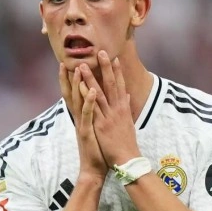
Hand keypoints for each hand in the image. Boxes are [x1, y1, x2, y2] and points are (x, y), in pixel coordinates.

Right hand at [59, 63, 106, 178]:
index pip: (75, 94)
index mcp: (82, 117)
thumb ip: (96, 115)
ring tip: (79, 69)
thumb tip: (98, 104)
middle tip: (66, 61)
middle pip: (71, 94)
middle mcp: (79, 119)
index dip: (71, 80)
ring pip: (78, 101)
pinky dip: (88, 102)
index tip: (71, 64)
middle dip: (68, 78)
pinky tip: (91, 90)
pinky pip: (87, 114)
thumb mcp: (97, 129)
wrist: (94, 170)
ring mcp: (82, 124)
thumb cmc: (98, 150)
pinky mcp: (87, 131)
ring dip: (78, 85)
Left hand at [78, 51, 141, 166]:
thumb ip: (127, 108)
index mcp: (123, 109)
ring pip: (99, 93)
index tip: (114, 58)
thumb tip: (128, 97)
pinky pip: (93, 108)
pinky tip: (83, 87)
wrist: (127, 159)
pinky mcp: (100, 125)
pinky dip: (88, 97)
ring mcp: (108, 116)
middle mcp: (117, 109)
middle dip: (106, 67)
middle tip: (101, 52)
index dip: (117, 71)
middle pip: (112, 84)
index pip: (121, 86)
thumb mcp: (128, 123)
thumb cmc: (127, 143)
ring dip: (91, 78)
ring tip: (83, 65)